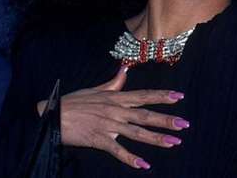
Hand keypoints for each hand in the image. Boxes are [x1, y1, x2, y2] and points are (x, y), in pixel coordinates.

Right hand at [36, 66, 188, 169]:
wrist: (51, 115)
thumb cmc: (72, 102)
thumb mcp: (95, 89)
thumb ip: (113, 83)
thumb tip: (125, 70)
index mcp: (116, 98)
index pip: (144, 96)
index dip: (162, 96)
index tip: (180, 97)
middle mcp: (116, 110)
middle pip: (145, 115)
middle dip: (166, 120)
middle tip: (185, 124)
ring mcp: (108, 125)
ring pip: (137, 133)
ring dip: (156, 139)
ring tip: (174, 142)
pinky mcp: (99, 139)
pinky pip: (118, 150)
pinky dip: (131, 158)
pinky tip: (144, 165)